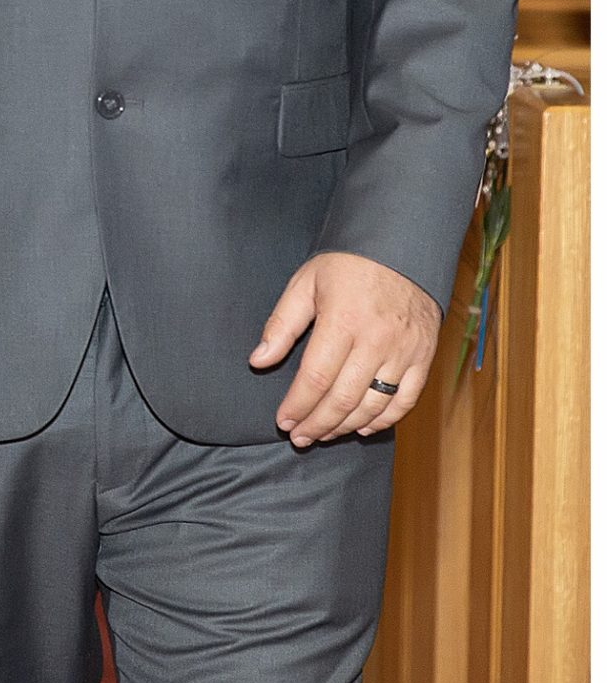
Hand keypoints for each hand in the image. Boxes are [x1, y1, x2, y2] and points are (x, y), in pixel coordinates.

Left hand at [250, 250, 442, 445]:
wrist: (402, 245)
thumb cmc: (348, 264)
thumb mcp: (305, 283)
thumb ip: (281, 325)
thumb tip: (258, 361)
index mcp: (342, 321)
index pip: (315, 379)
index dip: (297, 406)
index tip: (283, 421)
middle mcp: (376, 340)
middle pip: (343, 398)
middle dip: (317, 424)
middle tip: (299, 437)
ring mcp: (404, 351)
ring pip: (374, 405)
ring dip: (346, 427)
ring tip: (323, 434)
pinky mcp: (424, 355)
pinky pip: (406, 399)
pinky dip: (384, 420)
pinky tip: (362, 427)